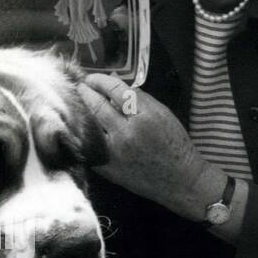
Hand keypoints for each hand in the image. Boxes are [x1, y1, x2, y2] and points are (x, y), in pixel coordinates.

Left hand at [78, 73, 224, 220]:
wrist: (180, 180)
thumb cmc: (175, 144)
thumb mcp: (163, 114)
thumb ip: (139, 98)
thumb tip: (115, 83)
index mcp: (145, 116)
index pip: (115, 90)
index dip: (100, 80)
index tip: (92, 78)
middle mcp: (127, 133)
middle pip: (97, 105)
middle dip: (85, 93)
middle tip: (80, 87)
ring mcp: (115, 152)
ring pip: (89, 126)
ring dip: (81, 112)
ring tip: (77, 104)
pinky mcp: (108, 168)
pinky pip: (89, 146)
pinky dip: (84, 135)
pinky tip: (80, 128)